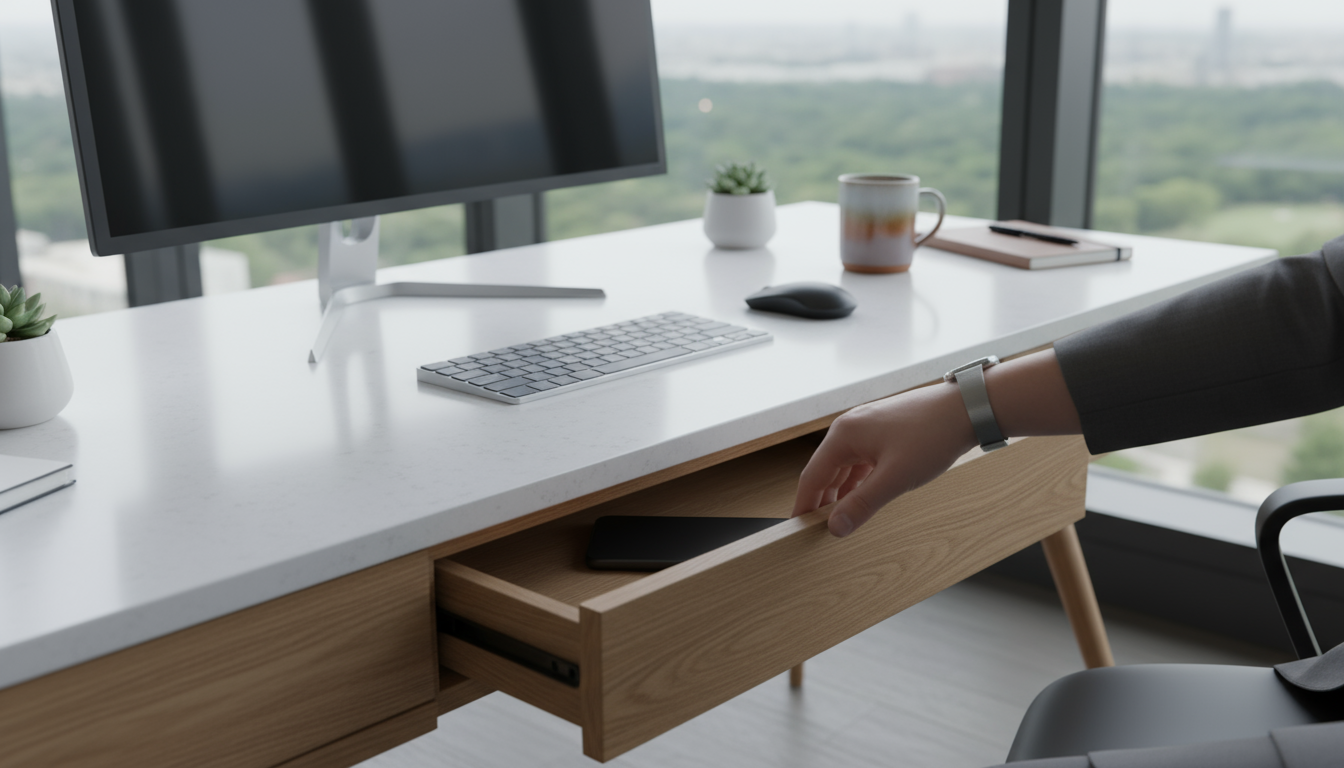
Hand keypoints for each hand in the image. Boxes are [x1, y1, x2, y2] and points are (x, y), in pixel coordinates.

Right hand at [793, 382, 976, 536]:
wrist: (966, 409)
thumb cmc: (932, 436)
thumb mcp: (895, 478)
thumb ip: (862, 504)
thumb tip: (835, 527)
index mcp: (844, 435)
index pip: (811, 475)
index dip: (804, 504)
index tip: (798, 528)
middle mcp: (849, 427)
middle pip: (825, 470)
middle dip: (822, 500)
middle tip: (820, 530)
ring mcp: (866, 426)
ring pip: (844, 466)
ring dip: (841, 492)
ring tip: (842, 518)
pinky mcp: (882, 429)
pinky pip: (861, 460)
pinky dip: (858, 480)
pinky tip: (864, 496)